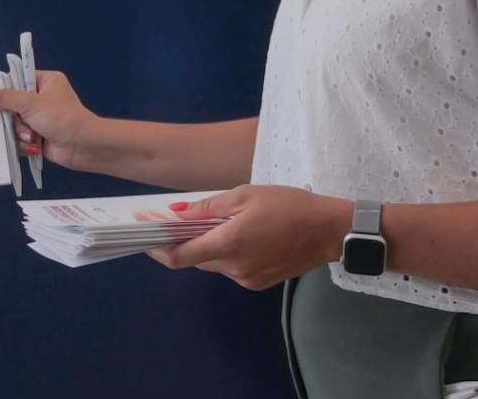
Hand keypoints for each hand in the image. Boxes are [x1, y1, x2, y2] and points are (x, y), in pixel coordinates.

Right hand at [0, 70, 97, 171]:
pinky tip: (33, 145)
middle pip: (13, 104)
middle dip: (14, 117)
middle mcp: (43, 98)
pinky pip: (20, 137)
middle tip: (17, 120)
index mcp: (46, 81)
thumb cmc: (62, 118)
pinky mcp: (39, 135)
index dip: (4, 87)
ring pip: (15, 123)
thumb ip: (5, 98)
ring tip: (32, 136)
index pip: (18, 78)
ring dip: (20, 131)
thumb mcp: (31, 103)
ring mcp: (41, 118)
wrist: (83, 146)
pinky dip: (24, 142)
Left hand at [147, 185, 350, 289]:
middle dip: (186, 242)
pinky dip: (228, 253)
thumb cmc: (289, 206)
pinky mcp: (259, 283)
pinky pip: (233, 268)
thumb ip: (208, 208)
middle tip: (182, 220)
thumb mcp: (246, 195)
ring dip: (210, 246)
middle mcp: (234, 268)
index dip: (158, 250)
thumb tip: (176, 215)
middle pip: (196, 259)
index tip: (146, 238)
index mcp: (229, 244)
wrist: (330, 230)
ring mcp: (247, 278)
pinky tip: (243, 235)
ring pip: (215, 263)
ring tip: (223, 222)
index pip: (179, 257)